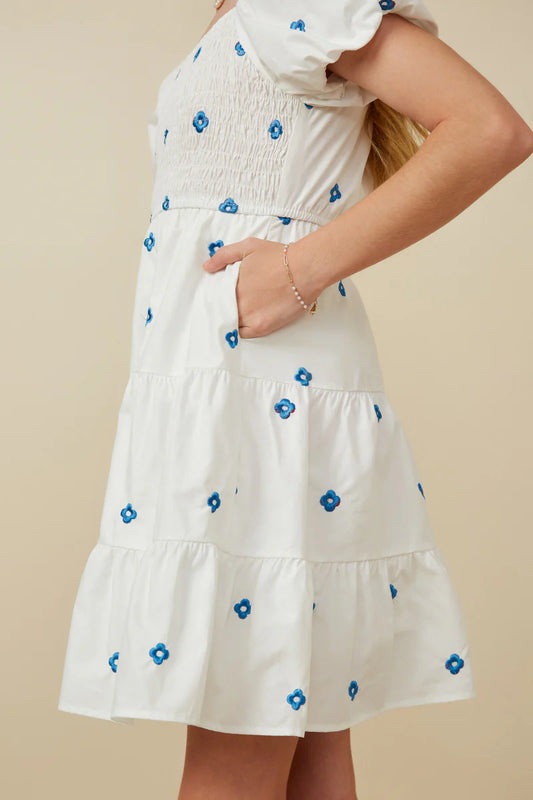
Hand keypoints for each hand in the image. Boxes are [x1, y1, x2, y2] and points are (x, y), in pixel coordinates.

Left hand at [202, 237, 321, 337]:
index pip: (215, 296)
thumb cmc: (279, 256)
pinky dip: (242, 330)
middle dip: (223, 309)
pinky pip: (244, 334)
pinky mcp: (262, 327)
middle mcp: (237, 301)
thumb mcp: (248, 247)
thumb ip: (224, 255)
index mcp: (231, 284)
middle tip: (233, 306)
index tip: (221, 297)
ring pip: (231, 323)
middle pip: (222, 310)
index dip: (217, 297)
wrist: (305, 269)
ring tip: (241, 314)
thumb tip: (207, 267)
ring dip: (232, 320)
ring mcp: (248, 316)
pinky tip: (247, 323)